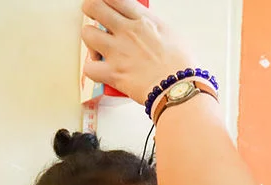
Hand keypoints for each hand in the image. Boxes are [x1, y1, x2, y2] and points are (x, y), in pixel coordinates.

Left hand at [81, 0, 195, 101]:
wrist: (181, 89)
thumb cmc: (183, 67)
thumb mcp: (172, 35)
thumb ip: (153, 28)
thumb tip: (147, 29)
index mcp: (143, 20)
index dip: (106, 0)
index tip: (107, 5)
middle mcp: (127, 31)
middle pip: (94, 7)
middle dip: (91, 11)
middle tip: (95, 19)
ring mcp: (118, 51)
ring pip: (87, 34)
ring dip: (90, 40)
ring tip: (98, 48)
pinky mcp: (113, 73)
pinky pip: (89, 67)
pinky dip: (92, 69)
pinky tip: (100, 70)